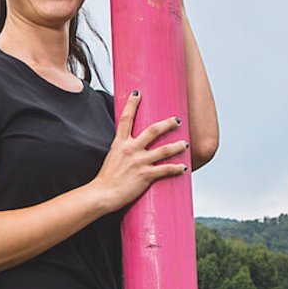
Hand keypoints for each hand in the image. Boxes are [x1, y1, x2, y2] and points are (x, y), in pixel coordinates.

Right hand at [91, 91, 188, 211]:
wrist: (102, 194)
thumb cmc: (106, 179)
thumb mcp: (111, 158)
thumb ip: (121, 150)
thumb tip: (128, 147)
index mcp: (120, 143)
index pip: (126, 119)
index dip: (132, 104)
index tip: (137, 93)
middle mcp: (130, 149)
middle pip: (153, 130)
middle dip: (168, 124)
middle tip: (177, 120)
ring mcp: (139, 162)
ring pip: (164, 150)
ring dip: (177, 146)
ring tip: (185, 144)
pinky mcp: (145, 175)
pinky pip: (165, 169)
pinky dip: (176, 168)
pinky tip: (183, 168)